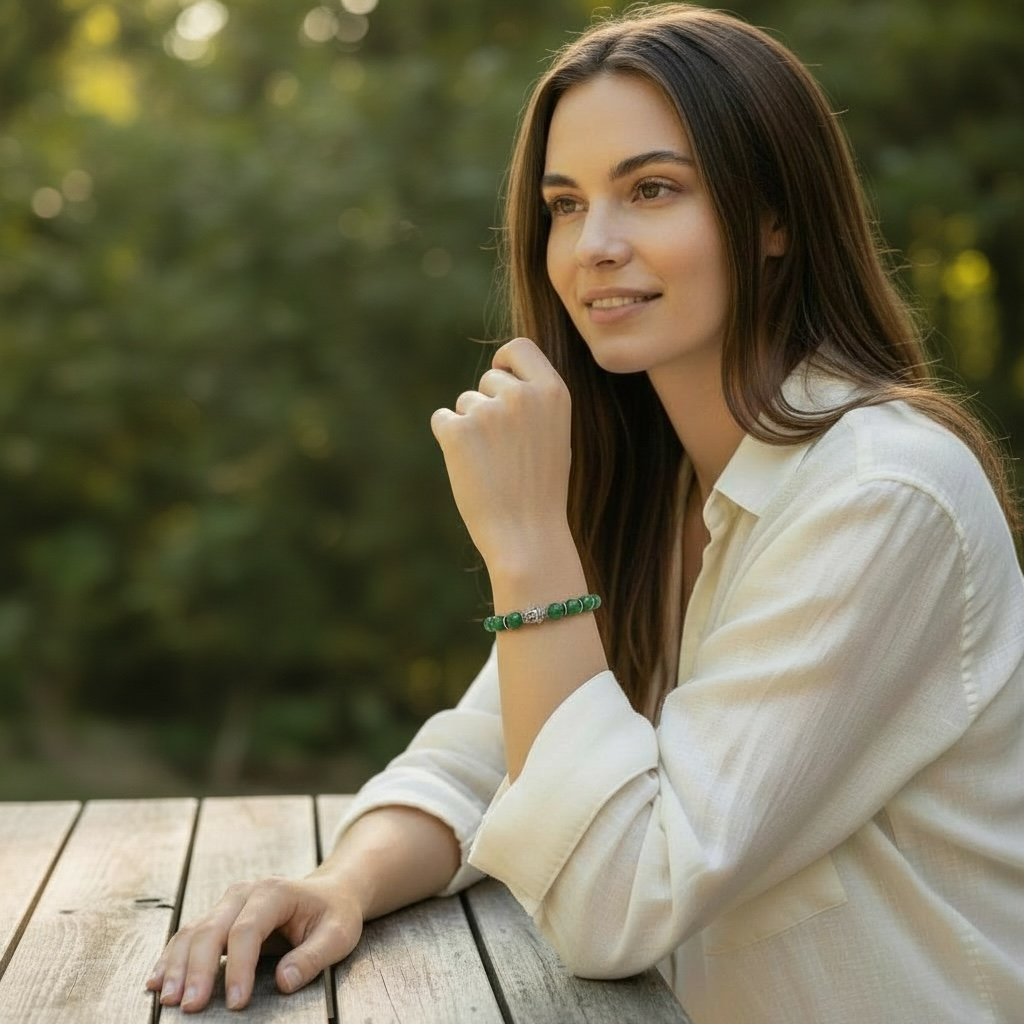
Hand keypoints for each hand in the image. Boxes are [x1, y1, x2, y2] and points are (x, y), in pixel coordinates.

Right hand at [145, 872, 361, 1011]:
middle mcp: (244, 893)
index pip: (247, 930)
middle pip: (212, 929)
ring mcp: (227, 903)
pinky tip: (156, 981)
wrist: (329, 893)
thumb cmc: (334, 915)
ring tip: (168, 999)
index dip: (239, 967)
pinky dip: (171, 958)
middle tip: (191, 1006)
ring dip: (177, 965)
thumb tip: (283, 982)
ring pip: (194, 932)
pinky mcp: (218, 917)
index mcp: (274, 892)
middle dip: (198, 969)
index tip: (236, 1003)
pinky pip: (189, 936)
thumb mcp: (338, 935)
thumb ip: (313, 957)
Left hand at [430, 337, 572, 571]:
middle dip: (488, 406)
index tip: (500, 379)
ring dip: (470, 428)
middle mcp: (522, 395)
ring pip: (465, 404)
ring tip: (492, 465)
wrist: (527, 535)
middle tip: (502, 450)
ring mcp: (489, 411)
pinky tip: (470, 467)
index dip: (505, 362)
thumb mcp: (555, 435)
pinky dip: (449, 440)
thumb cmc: (541, 490)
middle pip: (488, 380)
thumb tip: (502, 374)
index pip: (519, 348)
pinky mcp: (457, 431)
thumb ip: (534, 401)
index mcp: (554, 391)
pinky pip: (442, 420)